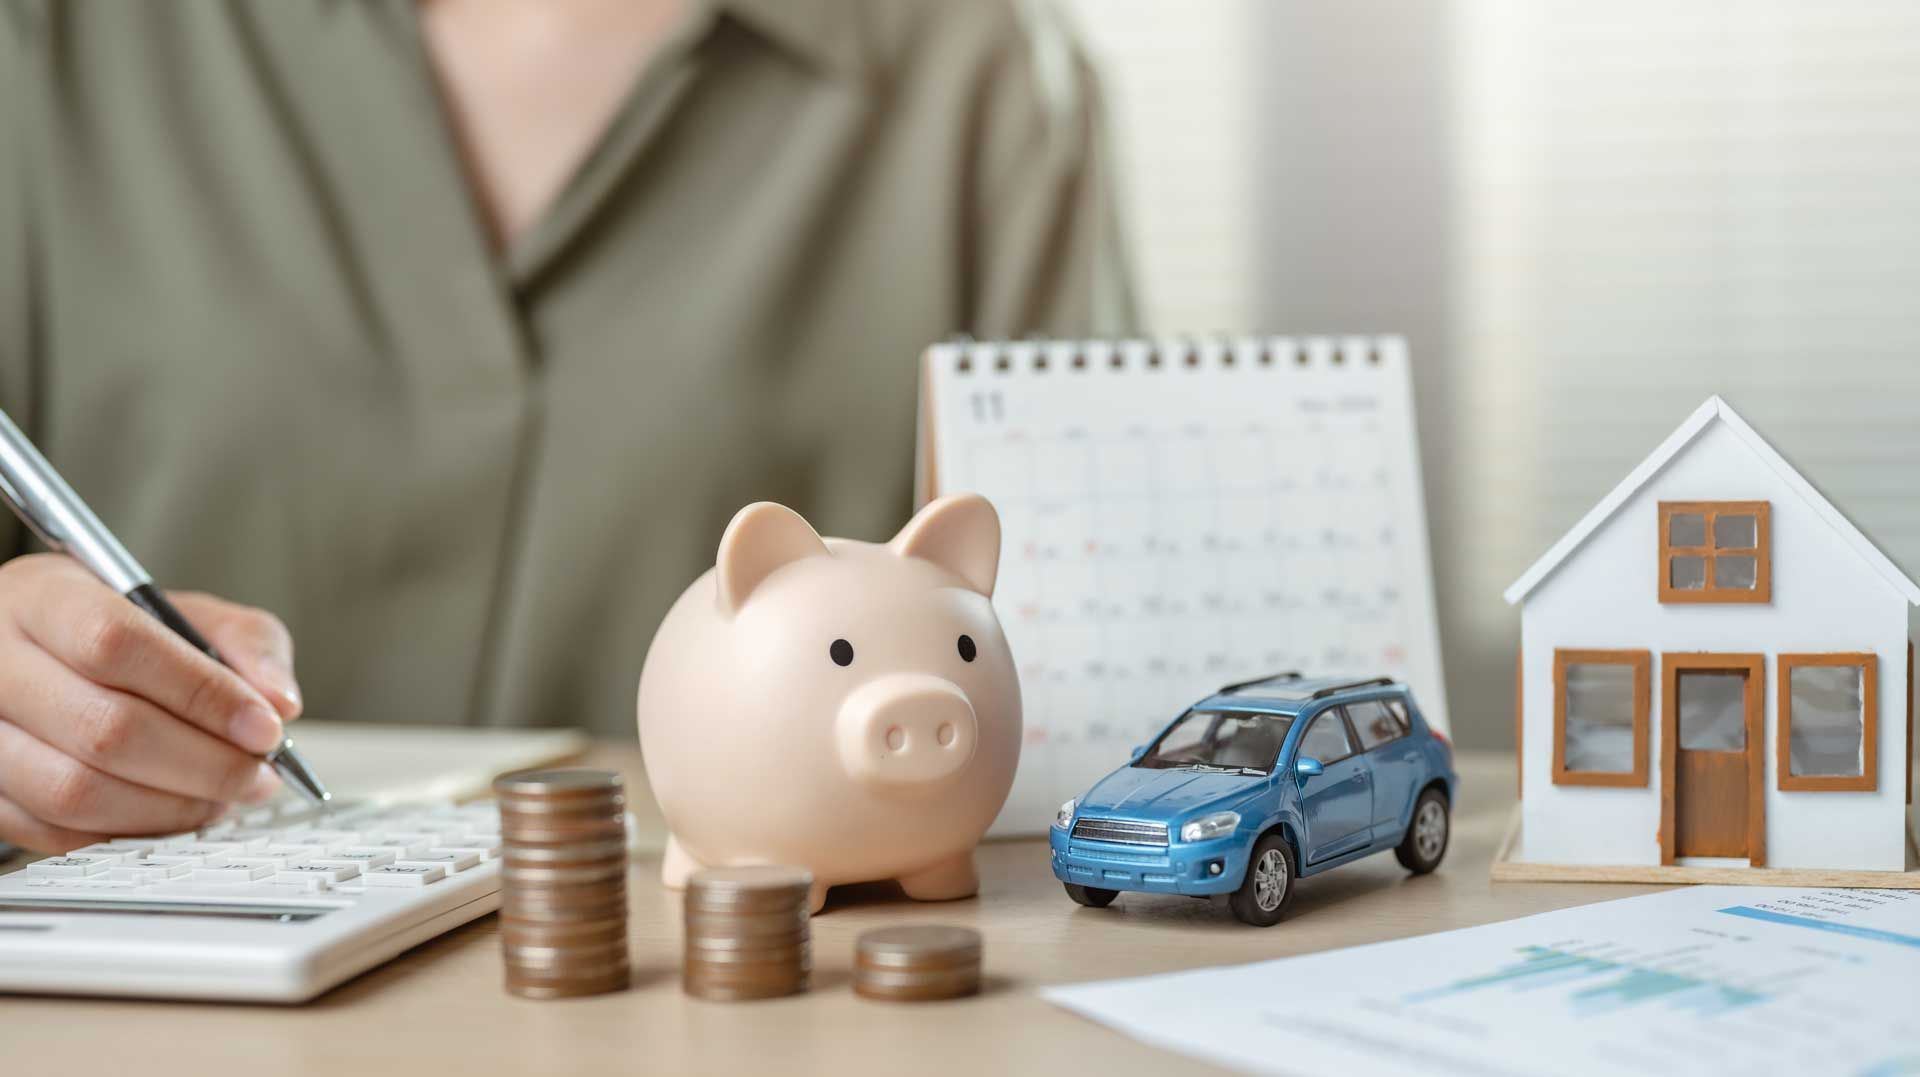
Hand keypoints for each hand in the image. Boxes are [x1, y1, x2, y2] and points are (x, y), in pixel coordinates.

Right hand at [0, 554, 303, 851]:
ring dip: (171, 807)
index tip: (265, 728)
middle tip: (259, 774)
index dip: (203, 694)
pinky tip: (172, 813)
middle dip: (204, 764)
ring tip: (223, 796)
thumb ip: (243, 641)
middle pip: (104, 727)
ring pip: (76, 791)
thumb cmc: (113, 630)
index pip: (118, 644)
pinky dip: (129, 832)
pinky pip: (56, 832)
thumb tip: (279, 701)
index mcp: (44, 599)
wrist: (35, 654)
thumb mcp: (183, 611)